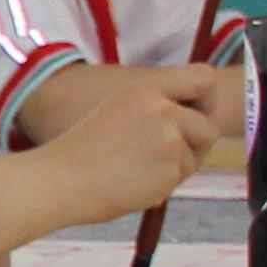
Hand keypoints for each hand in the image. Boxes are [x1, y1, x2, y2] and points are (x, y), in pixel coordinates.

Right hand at [37, 74, 229, 227]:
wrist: (58, 180)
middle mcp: (162, 109)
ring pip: (193, 159)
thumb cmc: (79, 151)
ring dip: (174, 170)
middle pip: (207, 128)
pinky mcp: (169, 169)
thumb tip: (191, 120)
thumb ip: (154, 109)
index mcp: (145, 90)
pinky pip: (177, 181)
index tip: (199, 116)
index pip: (204, 79)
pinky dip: (160, 187)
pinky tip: (131, 185)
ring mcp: (168, 139)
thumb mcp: (116, 110)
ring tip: (135, 173)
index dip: (208, 101)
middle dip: (195, 147)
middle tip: (167, 159)